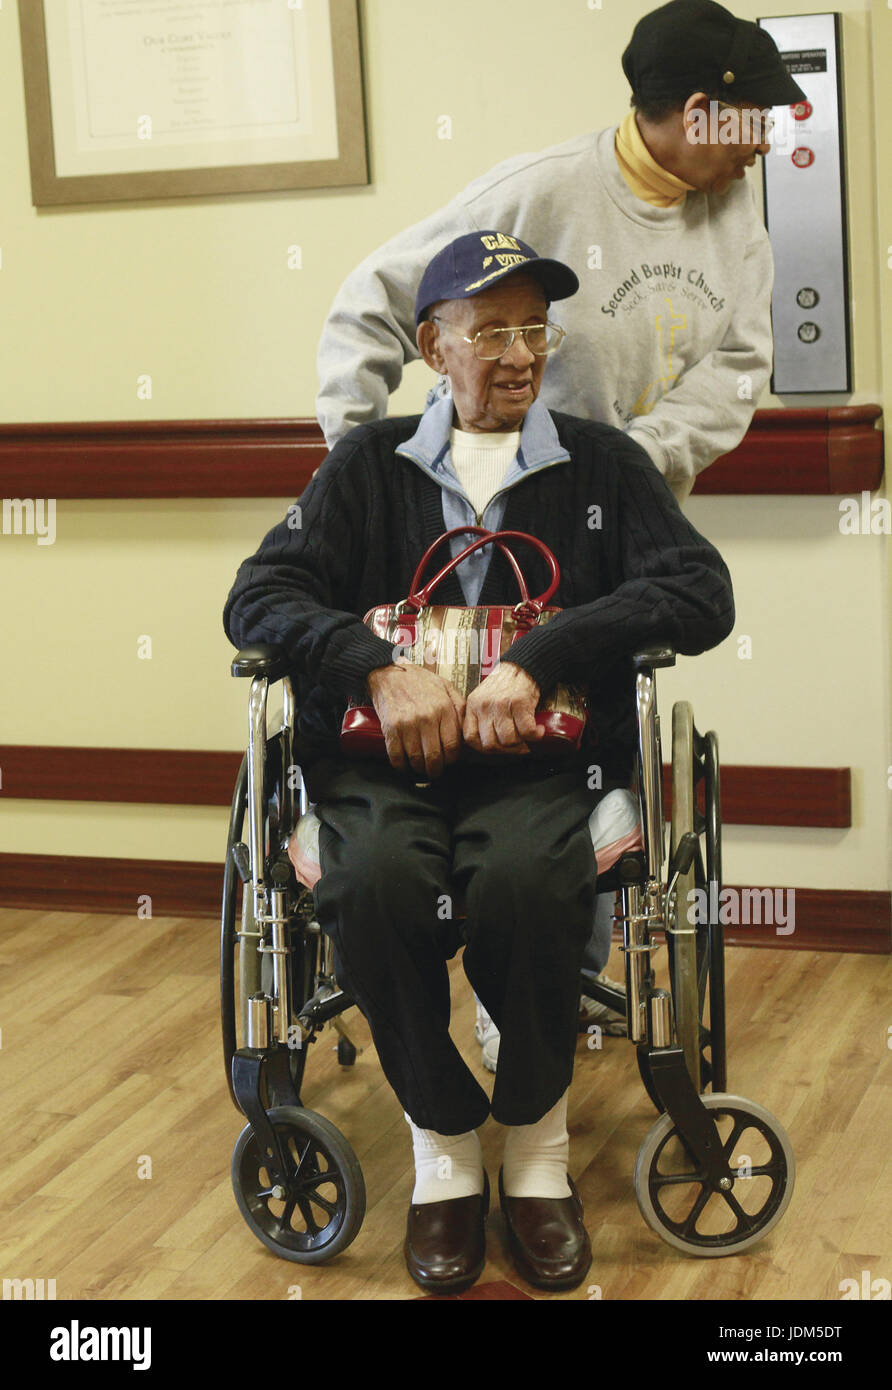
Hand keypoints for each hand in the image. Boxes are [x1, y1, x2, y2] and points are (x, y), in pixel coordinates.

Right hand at [367, 659, 464, 777]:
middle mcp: (427, 718)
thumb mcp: (446, 686)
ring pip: (416, 760)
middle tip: (435, 770)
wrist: (388, 673)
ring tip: (420, 767)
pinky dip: (400, 766)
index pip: (452, 746)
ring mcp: (408, 724)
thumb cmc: (417, 681)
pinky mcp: (390, 728)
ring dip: (418, 768)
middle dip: (436, 769)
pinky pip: (396, 756)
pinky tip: (404, 764)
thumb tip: (468, 728)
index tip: (448, 761)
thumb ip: (459, 706)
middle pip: (435, 757)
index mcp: (444, 709)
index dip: (452, 759)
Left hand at [463, 662, 541, 755]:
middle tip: (516, 746)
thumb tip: (490, 746)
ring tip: (527, 736)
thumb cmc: (505, 685)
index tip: (496, 749)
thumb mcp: (483, 699)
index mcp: (473, 706)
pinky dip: (535, 735)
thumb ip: (481, 719)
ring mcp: (501, 705)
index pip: (470, 738)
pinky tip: (537, 730)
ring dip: (521, 743)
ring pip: (508, 741)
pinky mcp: (519, 703)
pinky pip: (527, 732)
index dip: (483, 748)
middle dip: (505, 750)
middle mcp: (484, 706)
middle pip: (490, 744)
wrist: (523, 666)